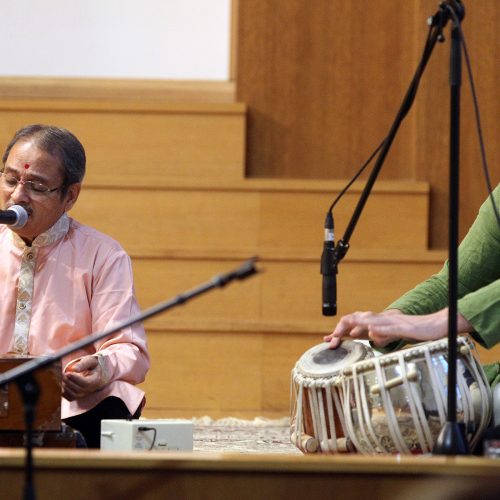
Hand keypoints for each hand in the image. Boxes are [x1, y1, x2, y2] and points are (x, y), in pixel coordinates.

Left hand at [62, 355, 107, 400]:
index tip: (68, 373)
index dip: (75, 379)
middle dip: (69, 381)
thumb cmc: (91, 366)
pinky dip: (64, 391)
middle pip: (78, 389)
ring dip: (65, 386)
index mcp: (96, 380)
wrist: (92, 373)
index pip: (86, 383)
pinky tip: (64, 382)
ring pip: (73, 394)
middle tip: (64, 373)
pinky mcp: (77, 397)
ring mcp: (84, 395)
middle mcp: (91, 389)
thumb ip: (83, 363)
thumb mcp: (90, 361)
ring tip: (64, 377)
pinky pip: (68, 397)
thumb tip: (74, 369)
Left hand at [323, 308, 462, 348]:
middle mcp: (384, 320)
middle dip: (343, 329)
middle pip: (359, 320)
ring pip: (372, 322)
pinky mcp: (405, 327)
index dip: (341, 331)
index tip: (327, 340)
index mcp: (380, 323)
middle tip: (332, 339)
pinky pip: (391, 328)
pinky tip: (372, 333)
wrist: (436, 325)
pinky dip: (380, 330)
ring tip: (346, 333)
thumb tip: (371, 338)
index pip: (356, 325)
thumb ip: (382, 336)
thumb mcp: (394, 335)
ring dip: (358, 327)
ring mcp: (394, 322)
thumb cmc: (415, 331)